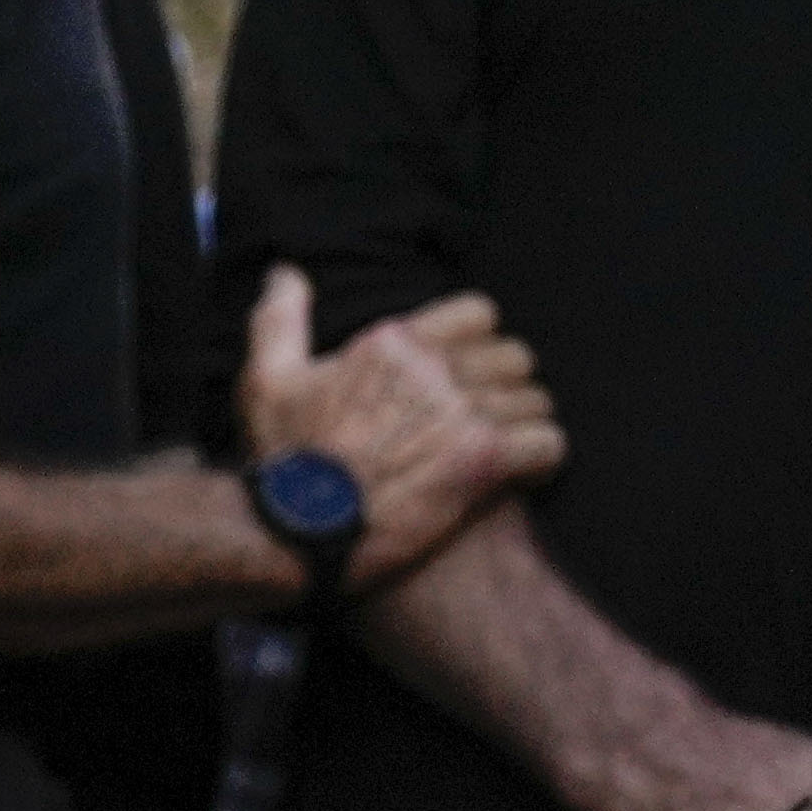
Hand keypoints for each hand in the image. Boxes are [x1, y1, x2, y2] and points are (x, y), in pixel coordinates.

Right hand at [236, 268, 558, 590]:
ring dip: (525, 424)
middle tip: (488, 416)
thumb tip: (284, 272)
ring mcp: (462, 414)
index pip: (478, 314)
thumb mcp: (264, 382)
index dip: (478, 343)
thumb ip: (279, 320)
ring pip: (534, 400)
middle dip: (506, 385)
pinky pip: (548, 444)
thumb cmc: (282, 463)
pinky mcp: (483, 462)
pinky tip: (525, 473)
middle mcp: (434, 369)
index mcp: (393, 342)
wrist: (295, 538)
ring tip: (508, 448)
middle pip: (513, 356)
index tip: (464, 372)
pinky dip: (543, 459)